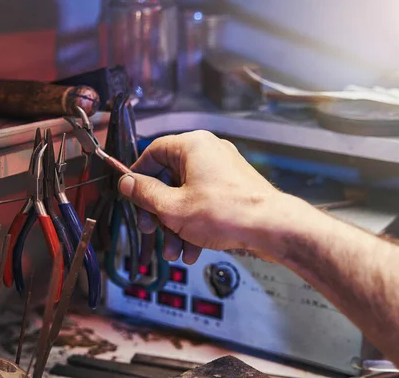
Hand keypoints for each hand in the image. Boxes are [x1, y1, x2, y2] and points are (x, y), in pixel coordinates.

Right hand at [118, 130, 293, 264]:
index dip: (138, 177)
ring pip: (186, 195)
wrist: (272, 228)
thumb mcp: (173, 207)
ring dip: (175, 225)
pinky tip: (192, 251)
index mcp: (192, 146)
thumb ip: (145, 193)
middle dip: (158, 212)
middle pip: (169, 179)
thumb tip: (126, 182)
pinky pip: (203, 202)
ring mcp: (222, 170)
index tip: (132, 198)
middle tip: (151, 231)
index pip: (153, 153)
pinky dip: (194, 224)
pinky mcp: (232, 188)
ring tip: (174, 252)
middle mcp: (208, 152)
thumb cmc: (225, 213)